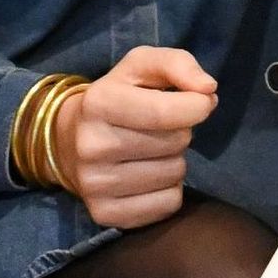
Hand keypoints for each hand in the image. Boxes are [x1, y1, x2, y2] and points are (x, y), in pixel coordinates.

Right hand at [52, 45, 216, 228]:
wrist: (69, 139)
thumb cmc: (118, 95)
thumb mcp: (142, 66)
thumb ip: (178, 64)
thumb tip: (208, 89)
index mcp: (98, 102)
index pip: (164, 112)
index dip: (197, 105)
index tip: (202, 101)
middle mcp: (91, 145)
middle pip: (174, 142)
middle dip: (180, 130)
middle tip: (160, 127)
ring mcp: (95, 185)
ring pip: (174, 174)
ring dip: (174, 159)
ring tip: (152, 149)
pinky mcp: (105, 214)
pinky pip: (168, 204)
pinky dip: (169, 189)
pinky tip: (149, 174)